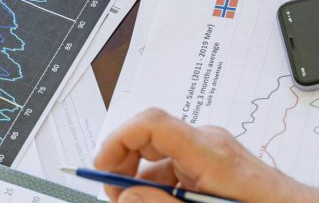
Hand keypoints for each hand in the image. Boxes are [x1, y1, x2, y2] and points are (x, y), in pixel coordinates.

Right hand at [94, 108, 318, 202]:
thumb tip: (124, 195)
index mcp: (207, 149)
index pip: (151, 123)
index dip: (117, 141)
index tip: (100, 170)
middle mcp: (208, 142)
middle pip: (149, 138)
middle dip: (124, 167)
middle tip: (116, 199)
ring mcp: (213, 152)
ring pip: (160, 159)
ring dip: (142, 183)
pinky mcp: (217, 164)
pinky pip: (177, 169)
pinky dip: (161, 187)